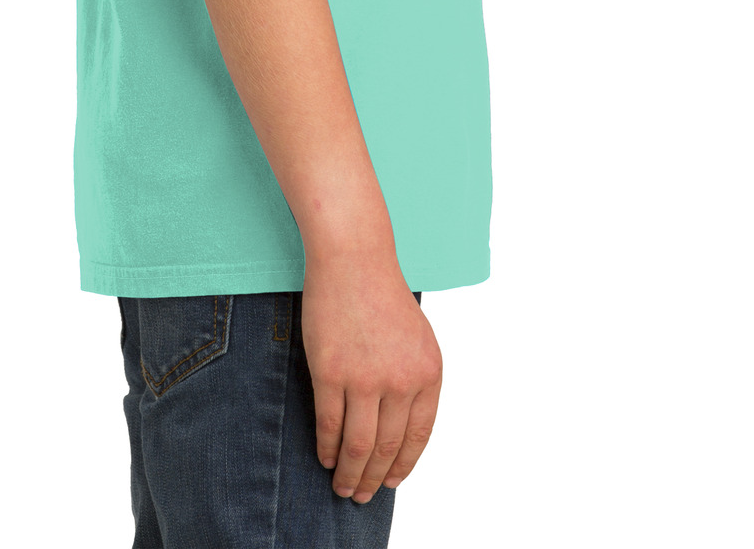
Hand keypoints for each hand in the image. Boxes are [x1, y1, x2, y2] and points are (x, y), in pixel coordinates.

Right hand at [301, 253, 442, 503]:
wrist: (354, 258)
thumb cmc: (382, 295)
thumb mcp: (418, 338)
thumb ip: (414, 380)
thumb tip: (399, 430)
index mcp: (429, 373)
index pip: (419, 436)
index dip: (404, 465)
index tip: (391, 482)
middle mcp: (402, 381)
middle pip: (388, 448)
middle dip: (373, 478)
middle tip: (360, 495)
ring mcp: (365, 378)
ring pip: (358, 445)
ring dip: (349, 472)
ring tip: (341, 485)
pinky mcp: (330, 372)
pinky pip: (329, 424)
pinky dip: (326, 447)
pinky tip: (324, 456)